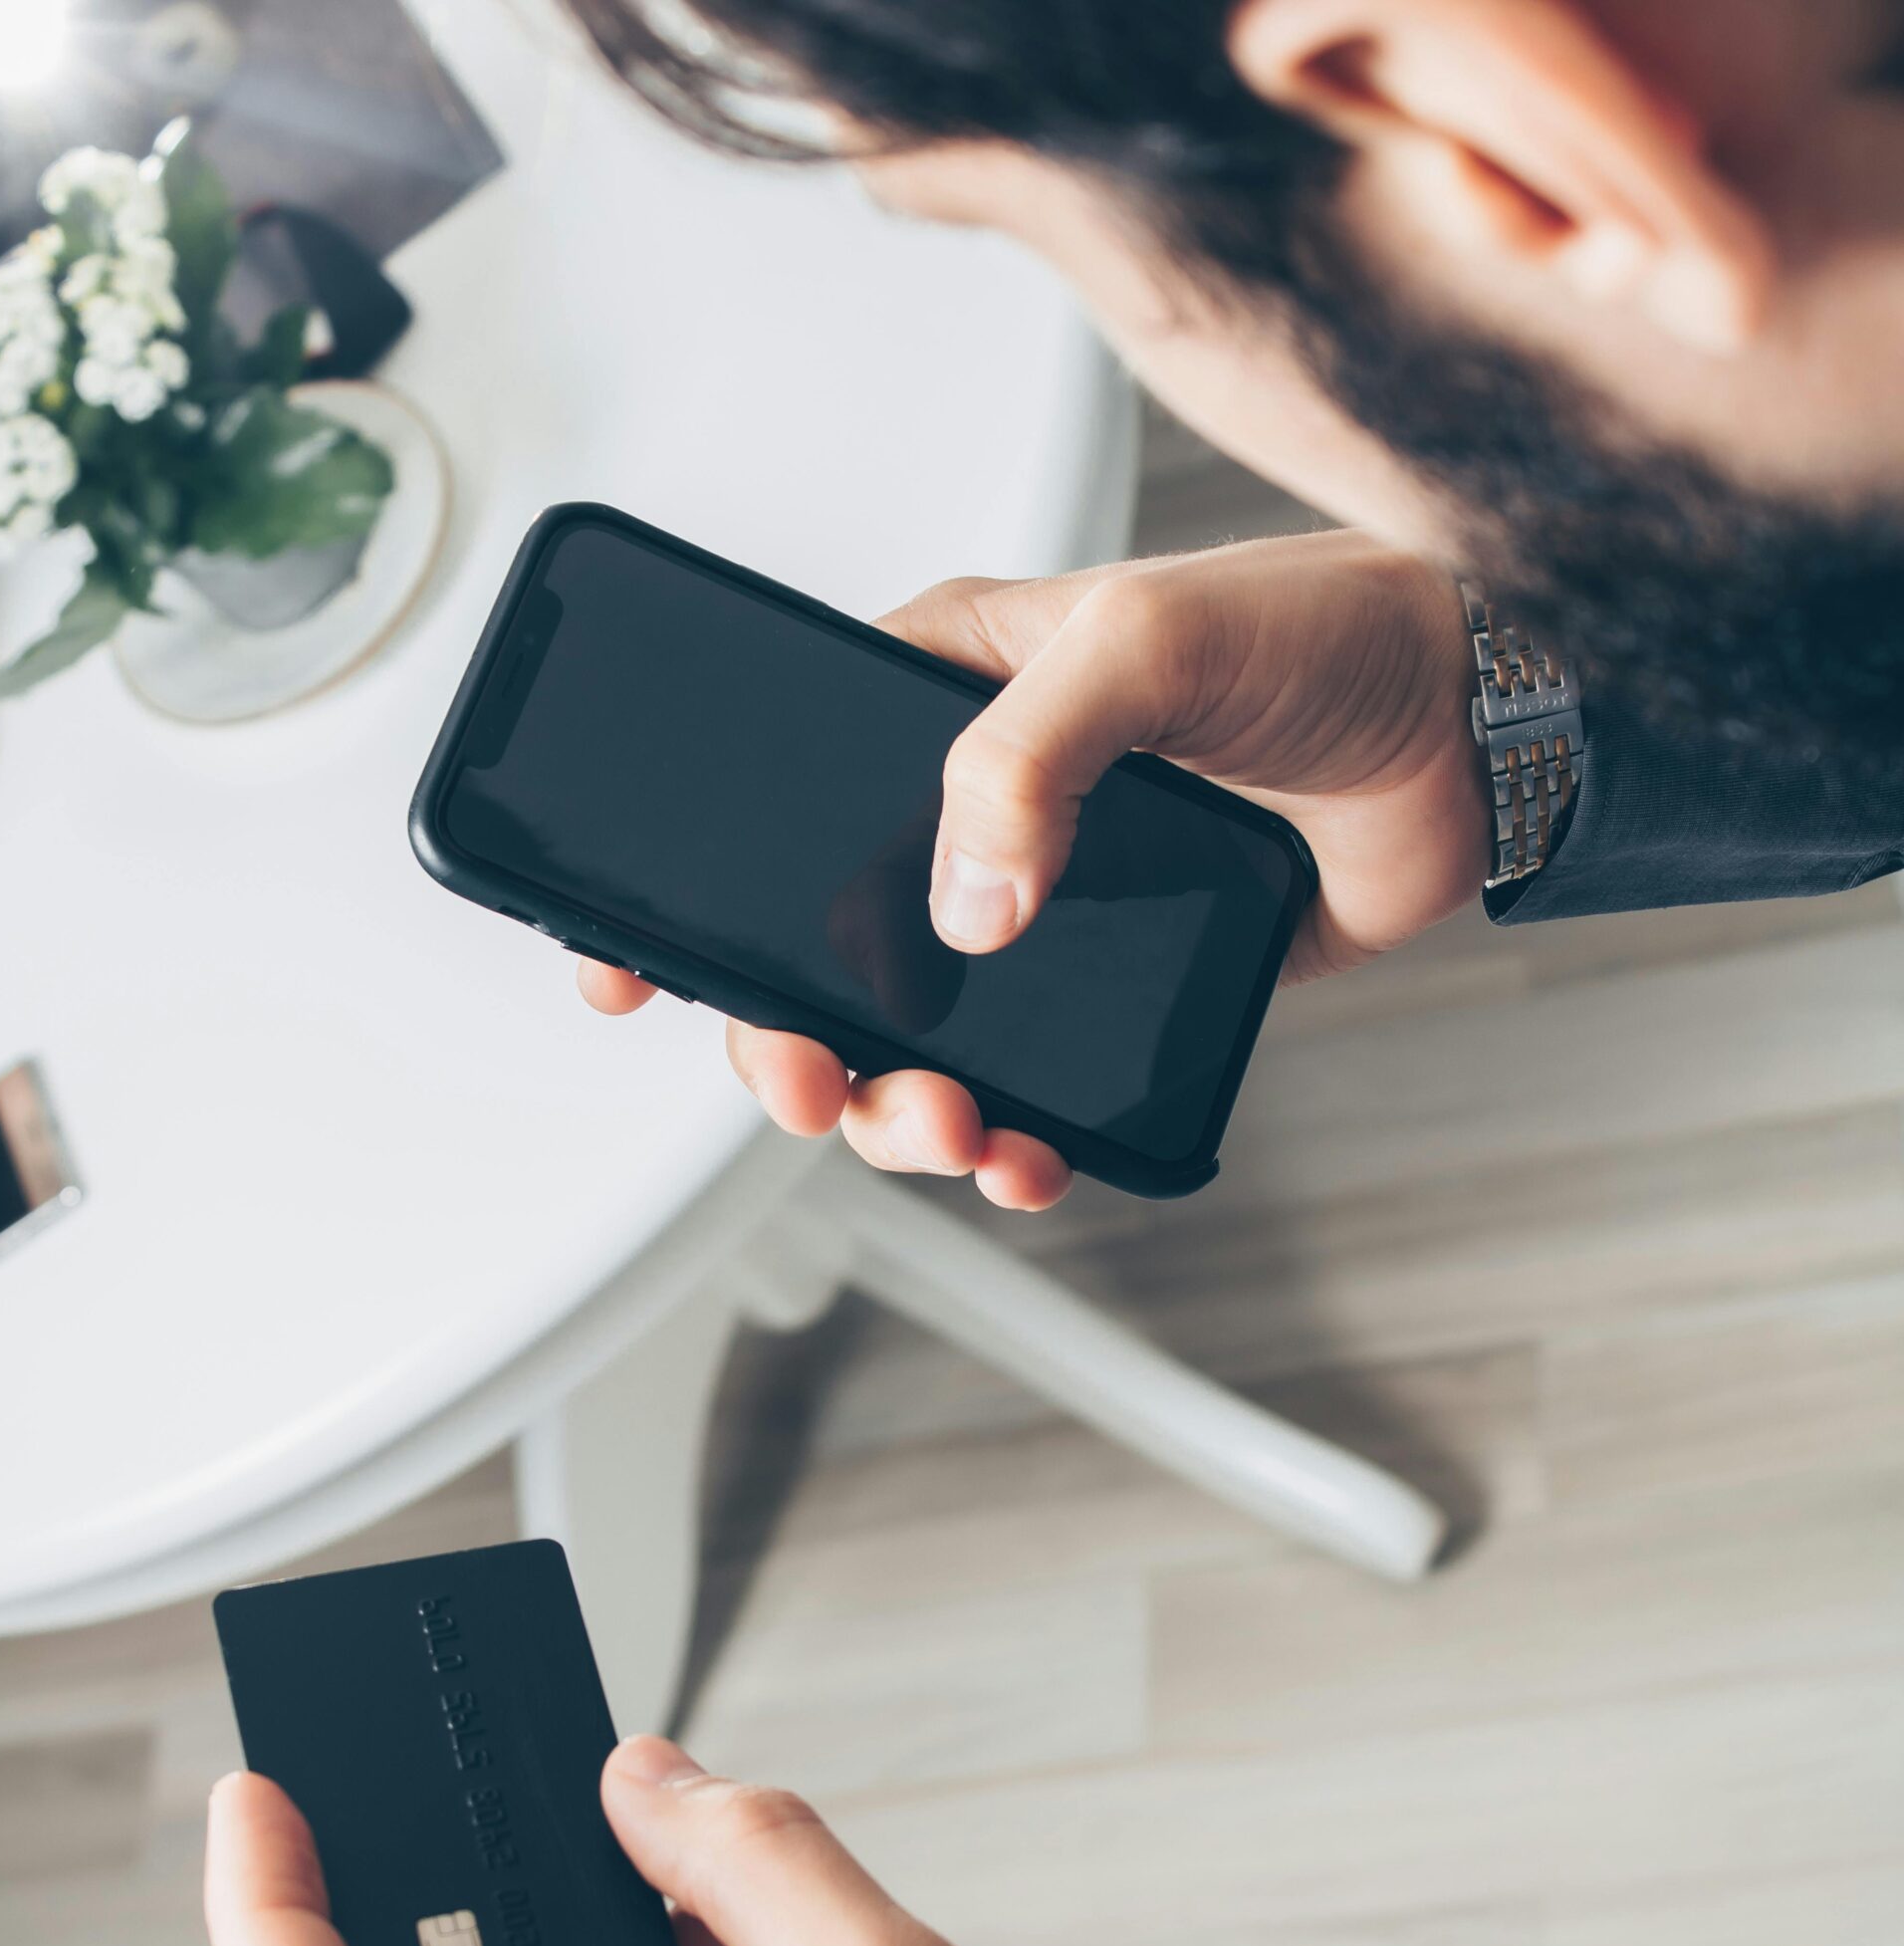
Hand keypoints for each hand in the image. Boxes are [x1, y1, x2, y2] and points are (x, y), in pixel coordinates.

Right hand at [580, 529, 1488, 1208]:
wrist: (1479, 722)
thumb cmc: (1318, 630)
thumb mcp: (1141, 639)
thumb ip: (1025, 757)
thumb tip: (961, 916)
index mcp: (938, 702)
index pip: (767, 801)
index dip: (682, 892)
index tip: (623, 967)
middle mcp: (977, 813)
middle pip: (822, 959)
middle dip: (796, 1044)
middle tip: (813, 1087)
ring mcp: (1047, 909)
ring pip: (918, 1041)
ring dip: (904, 1110)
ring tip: (950, 1132)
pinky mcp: (1123, 988)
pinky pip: (1038, 1084)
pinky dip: (1015, 1139)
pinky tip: (1028, 1157)